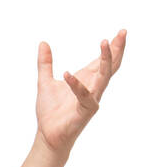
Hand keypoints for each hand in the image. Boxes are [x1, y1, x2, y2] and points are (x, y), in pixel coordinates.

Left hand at [36, 29, 126, 156]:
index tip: (121, 32)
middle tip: (123, 32)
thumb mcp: (45, 81)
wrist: (47, 134)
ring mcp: (91, 99)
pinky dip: (76, 85)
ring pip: (104, 77)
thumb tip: (43, 43)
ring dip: (106, 60)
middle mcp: (93, 88)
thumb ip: (45, 63)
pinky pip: (84, 96)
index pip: (103, 60)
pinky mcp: (85, 111)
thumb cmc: (50, 111)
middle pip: (111, 66)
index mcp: (86, 79)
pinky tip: (67, 74)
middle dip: (117, 49)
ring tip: (104, 42)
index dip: (112, 47)